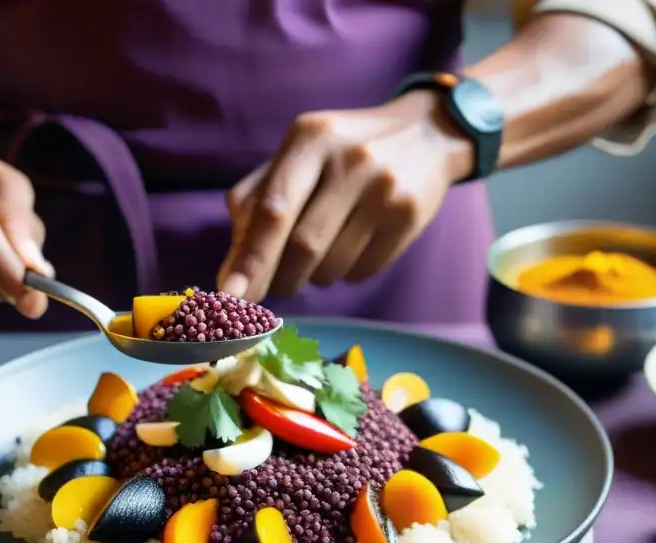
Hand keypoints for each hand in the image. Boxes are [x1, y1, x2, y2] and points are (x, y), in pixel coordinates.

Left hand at [218, 91, 470, 301]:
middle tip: (274, 287)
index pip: (272, 210)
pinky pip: (362, 272)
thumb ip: (255, 201)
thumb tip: (232, 268)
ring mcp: (384, 189)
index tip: (229, 295)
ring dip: (314, 276)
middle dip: (280, 278)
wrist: (427, 134)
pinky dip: (345, 273)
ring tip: (323, 251)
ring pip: (331, 266)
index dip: (249, 258)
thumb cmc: (343, 153)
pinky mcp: (409, 216)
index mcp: (310, 139)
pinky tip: (353, 247)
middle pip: (303, 246)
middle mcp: (350, 161)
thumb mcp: (298, 156)